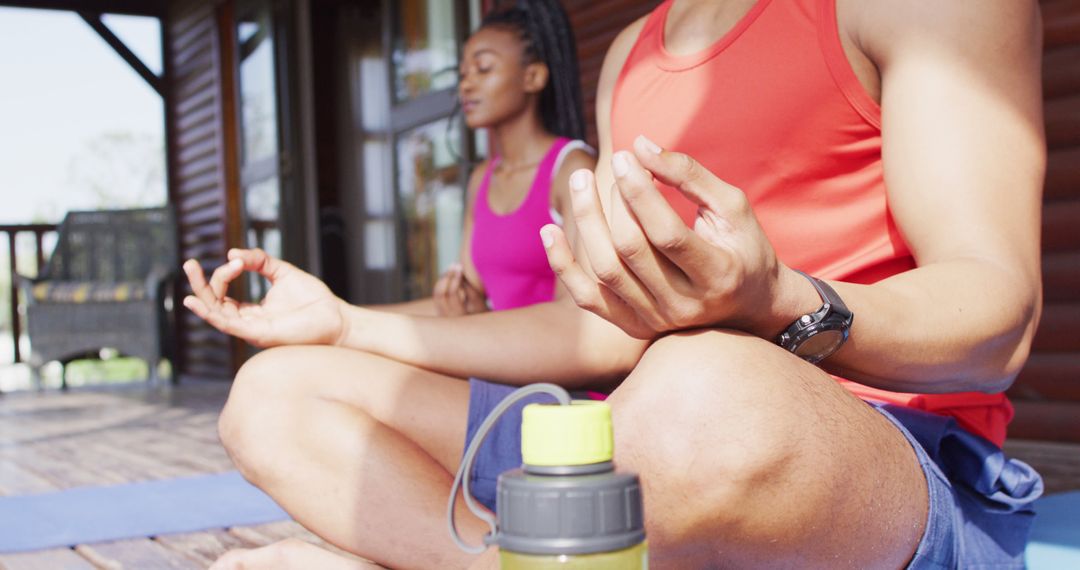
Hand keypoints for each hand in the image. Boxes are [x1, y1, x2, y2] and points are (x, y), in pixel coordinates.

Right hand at [182, 248, 346, 347]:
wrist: (337, 318)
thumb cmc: (314, 300)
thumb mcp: (283, 273)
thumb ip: (260, 261)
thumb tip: (232, 254)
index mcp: (253, 312)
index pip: (224, 295)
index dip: (225, 274)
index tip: (238, 260)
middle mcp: (248, 323)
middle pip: (213, 305)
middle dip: (199, 284)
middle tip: (188, 263)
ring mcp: (251, 330)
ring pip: (216, 314)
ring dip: (201, 293)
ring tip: (191, 270)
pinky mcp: (258, 334)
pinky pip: (228, 324)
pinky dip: (211, 312)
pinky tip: (198, 300)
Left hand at [432, 263, 487, 315]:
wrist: (478, 326)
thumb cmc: (482, 311)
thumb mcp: (479, 300)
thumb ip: (469, 287)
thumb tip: (459, 271)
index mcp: (460, 316)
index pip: (452, 294)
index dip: (455, 279)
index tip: (461, 267)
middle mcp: (447, 318)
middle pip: (440, 294)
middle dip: (447, 277)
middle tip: (454, 265)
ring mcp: (441, 315)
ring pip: (437, 293)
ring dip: (443, 279)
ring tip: (453, 267)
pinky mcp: (440, 311)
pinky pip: (437, 295)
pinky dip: (442, 283)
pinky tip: (450, 275)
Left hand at [541, 135, 791, 339]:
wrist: (749, 305)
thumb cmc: (743, 245)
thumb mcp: (731, 206)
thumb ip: (689, 175)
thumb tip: (639, 146)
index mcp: (716, 274)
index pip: (666, 233)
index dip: (639, 193)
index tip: (623, 157)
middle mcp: (684, 305)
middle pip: (630, 250)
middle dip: (612, 202)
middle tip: (607, 164)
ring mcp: (657, 320)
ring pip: (605, 271)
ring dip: (586, 223)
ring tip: (580, 182)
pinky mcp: (635, 326)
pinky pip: (588, 299)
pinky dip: (564, 266)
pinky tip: (550, 230)